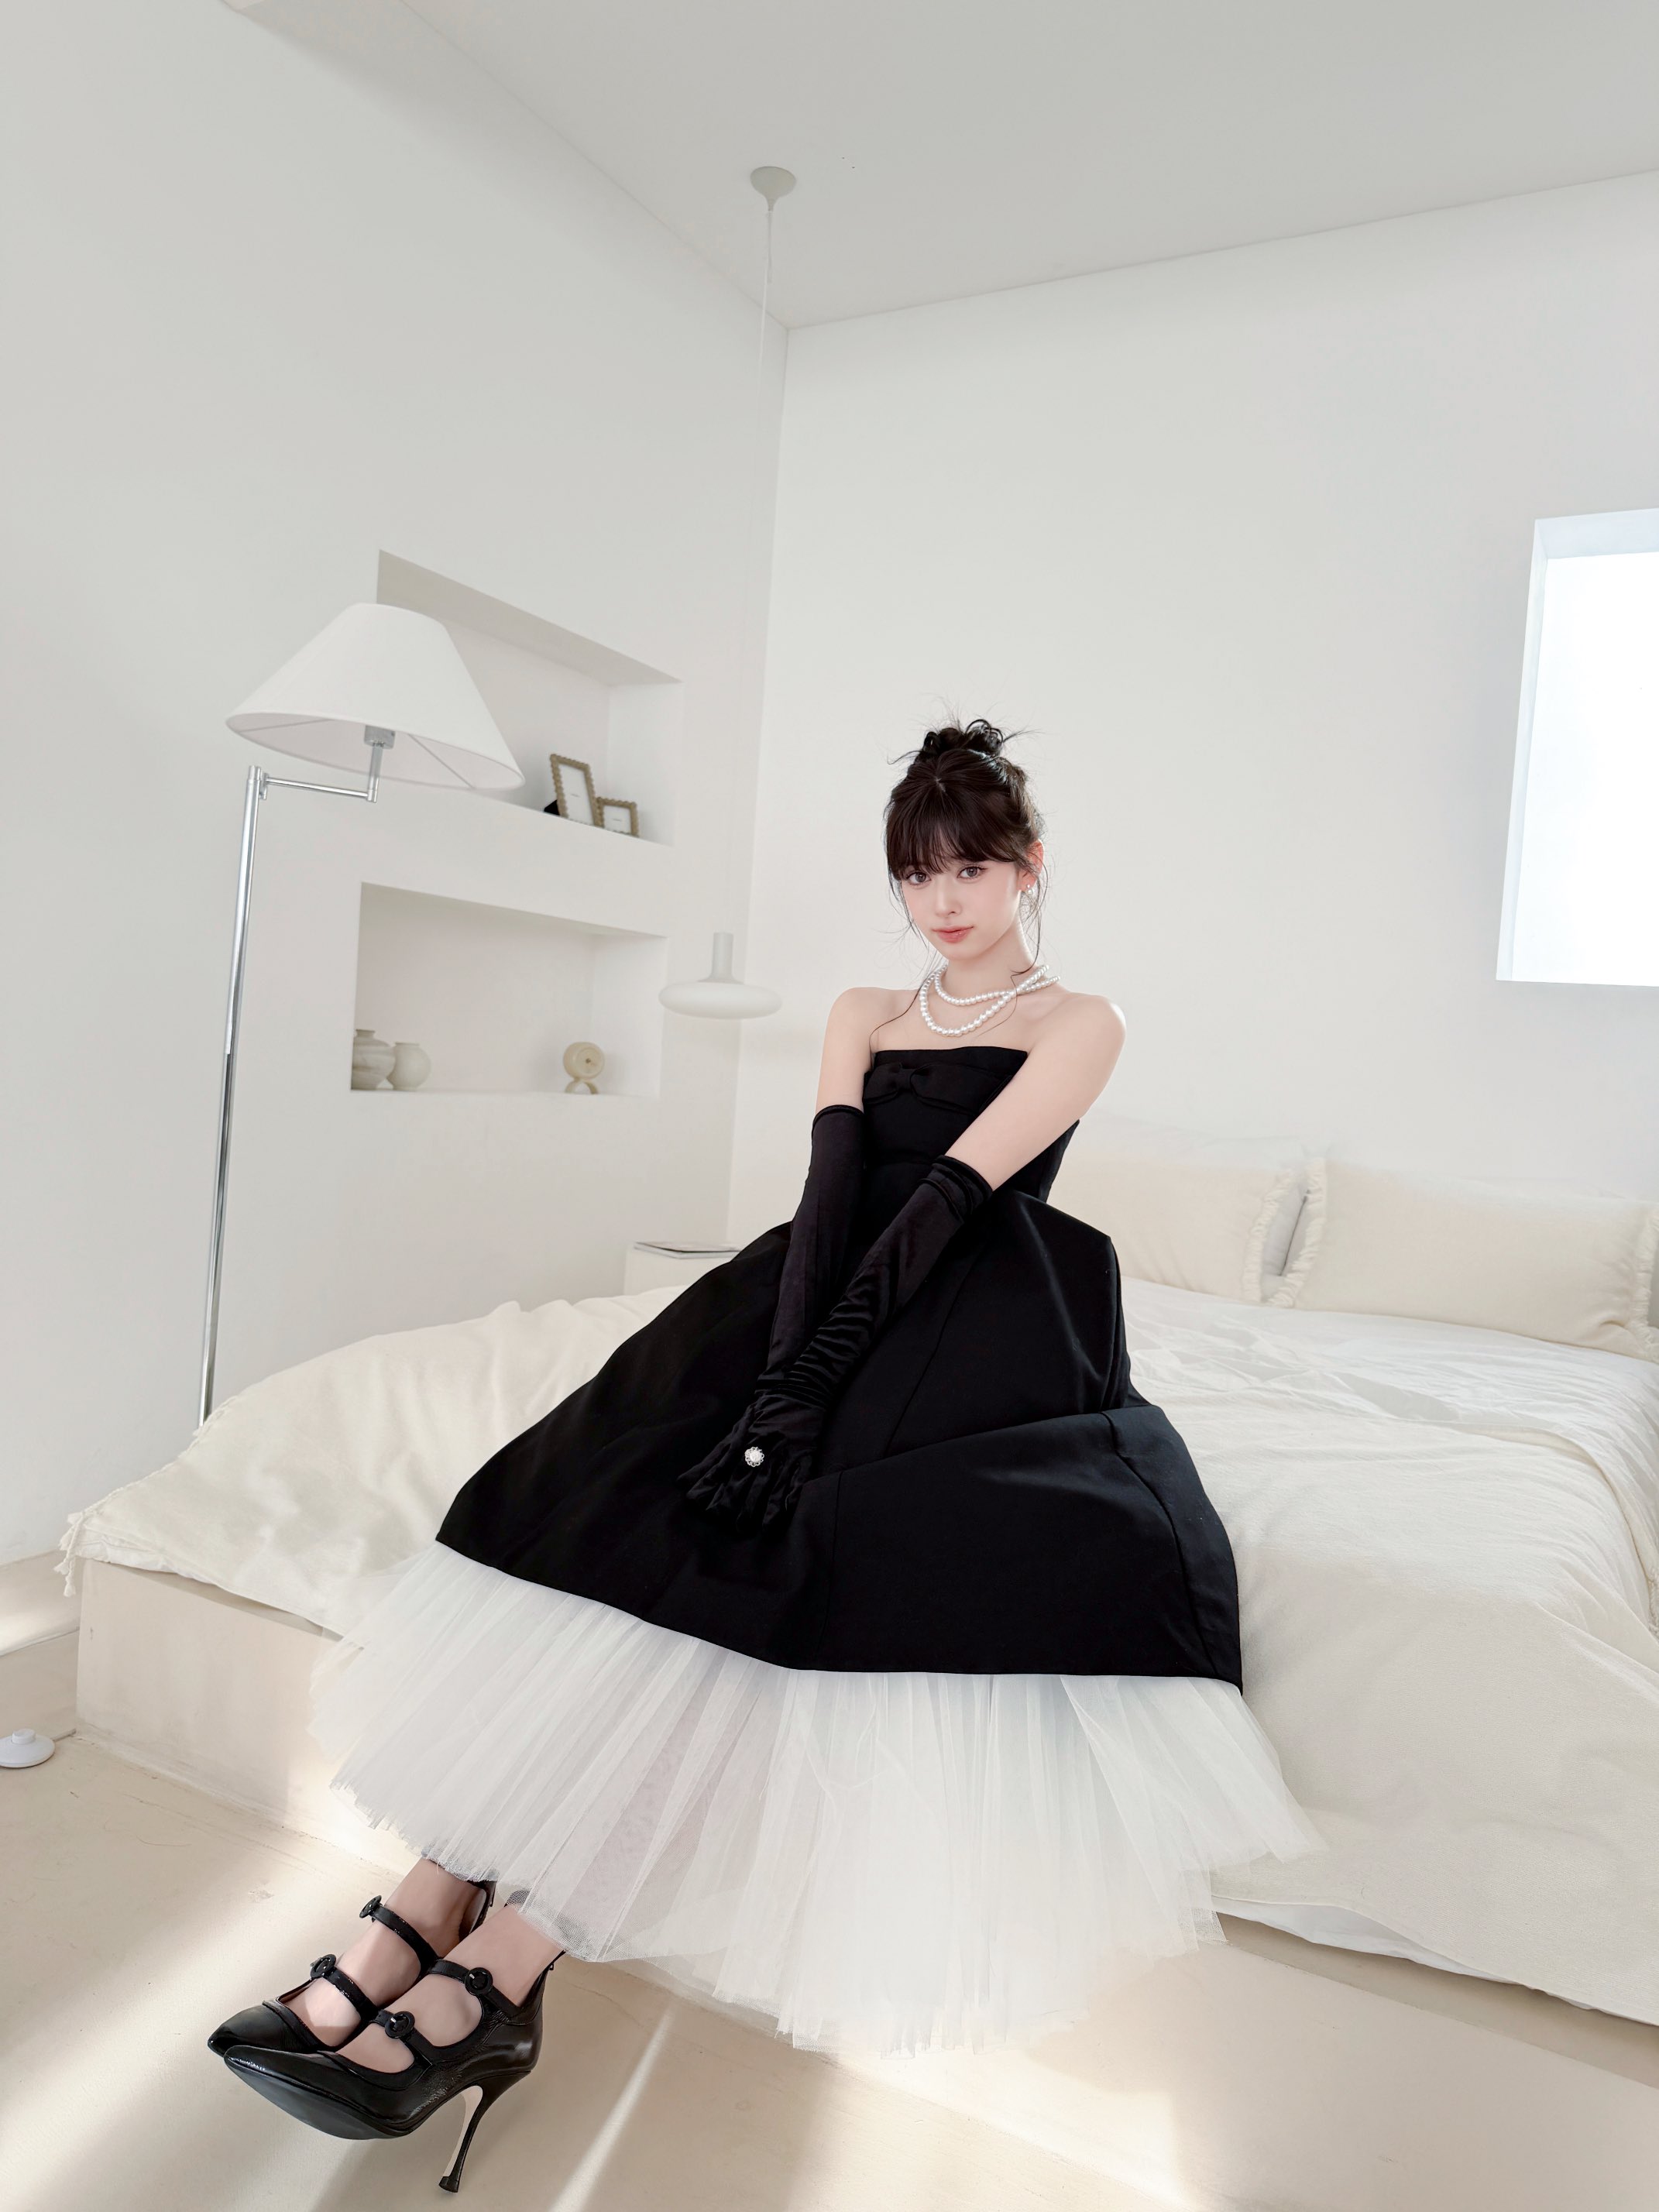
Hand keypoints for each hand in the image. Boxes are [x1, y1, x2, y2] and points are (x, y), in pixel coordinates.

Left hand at [677, 1379, 826, 1532]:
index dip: (714, 1490)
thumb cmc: (760, 1416)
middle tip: (730, 1525)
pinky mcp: (804, 1456)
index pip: (725, 1471)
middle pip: (747, 1480)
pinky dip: (793, 1494)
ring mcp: (783, 1453)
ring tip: (759, 1527)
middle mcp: (760, 1450)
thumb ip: (711, 1461)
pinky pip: (799, 1477)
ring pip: (772, 1482)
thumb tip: (681, 1483)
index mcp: (742, 1444)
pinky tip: (787, 1510)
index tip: (704, 1508)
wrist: (796, 1391)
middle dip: (738, 1502)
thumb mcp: (732, 1435)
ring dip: (765, 1506)